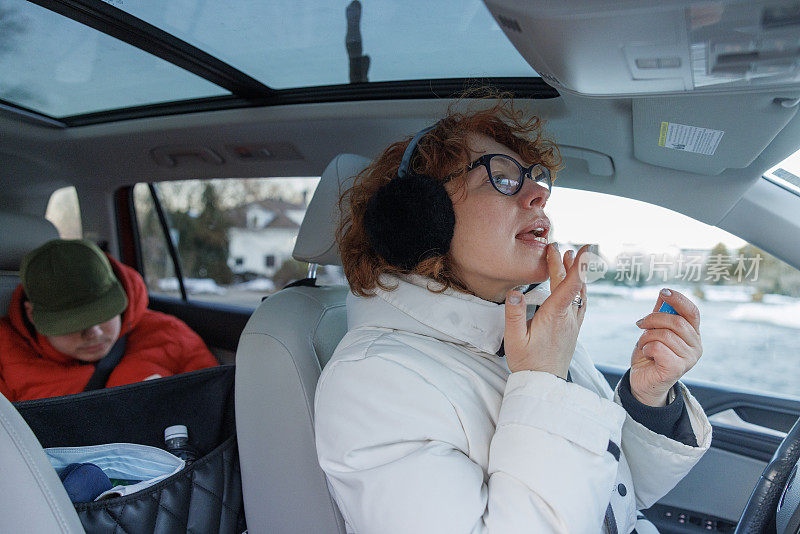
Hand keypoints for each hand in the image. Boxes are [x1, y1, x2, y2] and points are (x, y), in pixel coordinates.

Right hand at [504, 244, 589, 376]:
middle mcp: (568, 318)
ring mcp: (573, 324)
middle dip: (564, 263)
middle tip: (555, 247)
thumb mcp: (514, 340)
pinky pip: (581, 303)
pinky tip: (577, 284)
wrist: (543, 384)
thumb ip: (514, 315)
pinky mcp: (573, 329)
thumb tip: (515, 291)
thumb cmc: (527, 363)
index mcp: (554, 317)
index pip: (569, 286)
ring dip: (574, 274)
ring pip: (578, 293)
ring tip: (569, 257)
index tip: (581, 249)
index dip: (577, 266)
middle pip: (569, 285)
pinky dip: (580, 288)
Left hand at [630, 289, 702, 405]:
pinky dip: (647, 348)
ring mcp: (689, 359)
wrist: (643, 381)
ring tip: (645, 345)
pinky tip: (648, 355)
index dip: (679, 299)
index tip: (663, 291)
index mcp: (693, 334)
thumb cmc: (650, 355)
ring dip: (647, 337)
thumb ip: (660, 313)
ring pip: (664, 335)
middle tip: (641, 324)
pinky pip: (658, 348)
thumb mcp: (654, 330)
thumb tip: (663, 294)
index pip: (692, 312)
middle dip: (653, 319)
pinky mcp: (677, 369)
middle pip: (676, 321)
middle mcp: (696, 346)